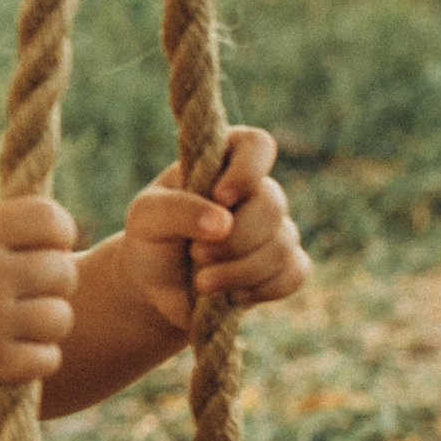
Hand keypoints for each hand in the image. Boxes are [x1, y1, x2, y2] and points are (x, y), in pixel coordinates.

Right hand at [0, 198, 78, 396]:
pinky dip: (39, 359)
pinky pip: (45, 360)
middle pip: (64, 272)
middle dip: (54, 284)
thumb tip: (58, 235)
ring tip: (26, 324)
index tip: (43, 249)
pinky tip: (19, 353)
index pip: (52, 219)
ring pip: (60, 318)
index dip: (58, 234)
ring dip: (48, 324)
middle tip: (30, 293)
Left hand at [120, 130, 308, 337]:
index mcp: (224, 162)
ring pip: (283, 245)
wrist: (156, 289)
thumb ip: (177, 210)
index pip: (257, 145)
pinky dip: (260, 290)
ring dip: (239, 271)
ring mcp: (274, 228)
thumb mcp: (146, 217)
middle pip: (272, 204)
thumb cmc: (150, 239)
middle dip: (233, 239)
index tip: (220, 197)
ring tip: (202, 282)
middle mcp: (256, 190)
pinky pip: (294, 274)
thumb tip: (223, 223)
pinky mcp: (284, 265)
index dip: (247, 170)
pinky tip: (231, 295)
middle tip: (196, 254)